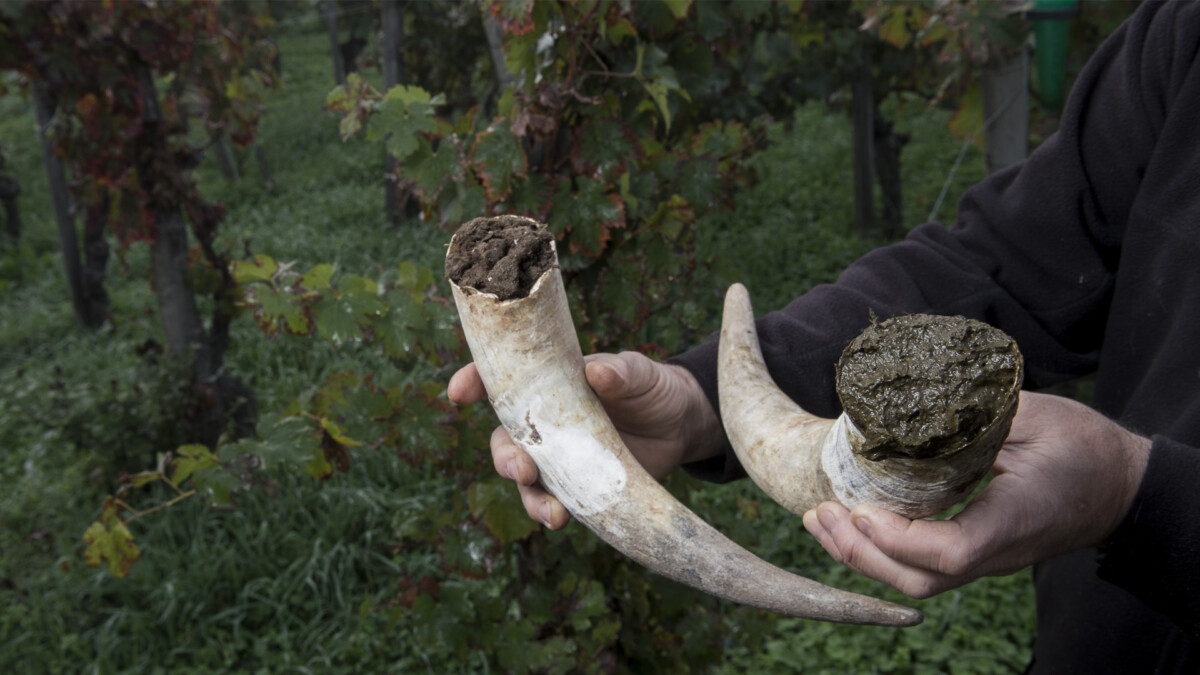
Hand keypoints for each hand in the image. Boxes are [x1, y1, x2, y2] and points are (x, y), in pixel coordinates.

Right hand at [447, 351, 722, 528]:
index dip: (474, 382)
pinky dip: (552, 513)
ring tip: (550, 512)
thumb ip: (620, 371)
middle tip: (523, 469)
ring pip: (525, 480)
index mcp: (548, 385)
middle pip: (505, 440)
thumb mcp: (639, 373)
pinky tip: (561, 520)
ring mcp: (557, 458)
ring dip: (529, 497)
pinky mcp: (576, 487)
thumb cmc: (650, 388)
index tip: (459, 391)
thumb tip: (598, 371)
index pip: (501, 380)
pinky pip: (553, 503)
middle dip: (505, 458)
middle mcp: (544, 424)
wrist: (679, 426)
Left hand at [802, 391, 1151, 597]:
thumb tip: (910, 398)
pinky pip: (921, 566)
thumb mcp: (1034, 416)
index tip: (862, 508)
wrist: (1120, 486)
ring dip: (861, 555)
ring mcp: (985, 558)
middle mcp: (996, 550)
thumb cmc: (1081, 447)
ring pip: (917, 579)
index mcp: (1014, 518)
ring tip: (820, 520)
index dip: (900, 538)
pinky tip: (850, 523)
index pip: (951, 551)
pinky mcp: (973, 551)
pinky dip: (878, 550)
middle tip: (819, 512)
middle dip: (860, 553)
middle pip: (920, 578)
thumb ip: (975, 413)